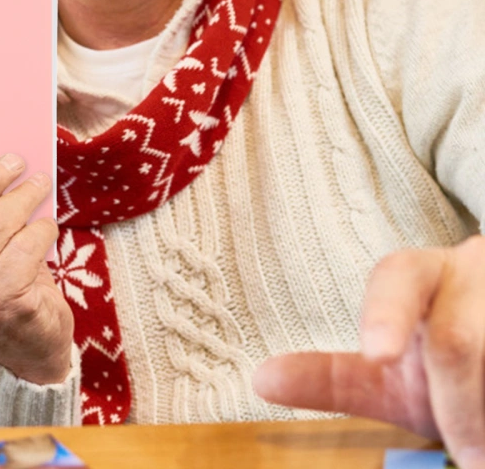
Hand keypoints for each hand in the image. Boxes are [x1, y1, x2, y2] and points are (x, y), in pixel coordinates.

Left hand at [253, 237, 484, 468]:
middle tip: (471, 455)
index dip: (384, 313)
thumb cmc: (449, 363)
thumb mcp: (396, 371)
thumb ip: (335, 377)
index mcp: (424, 276)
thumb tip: (260, 380)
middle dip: (460, 408)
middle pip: (456, 339)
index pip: (399, 276)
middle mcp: (473, 272)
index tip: (375, 353)